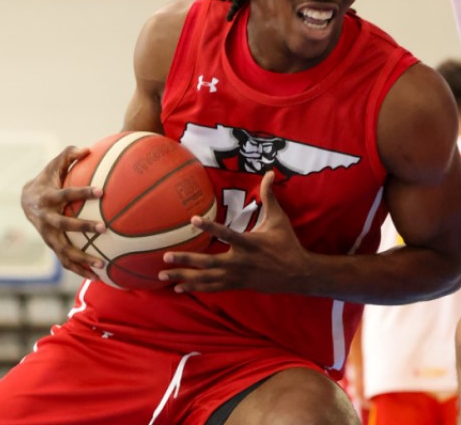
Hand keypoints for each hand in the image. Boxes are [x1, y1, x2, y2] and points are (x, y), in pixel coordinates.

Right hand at [20, 145, 106, 280]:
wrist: (26, 201)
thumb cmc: (47, 179)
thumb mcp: (54, 165)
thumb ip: (70, 154)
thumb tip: (88, 149)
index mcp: (48, 198)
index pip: (66, 194)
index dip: (83, 193)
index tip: (102, 191)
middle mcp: (46, 218)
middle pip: (64, 225)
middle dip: (83, 227)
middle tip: (104, 228)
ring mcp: (47, 235)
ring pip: (64, 250)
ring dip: (82, 259)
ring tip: (103, 265)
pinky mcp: (52, 245)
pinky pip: (66, 261)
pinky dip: (80, 270)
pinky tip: (98, 277)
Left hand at [158, 172, 314, 292]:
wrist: (298, 274)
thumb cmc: (286, 243)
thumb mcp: (278, 219)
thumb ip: (269, 196)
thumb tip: (271, 173)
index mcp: (249, 243)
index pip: (226, 233)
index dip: (210, 227)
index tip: (192, 219)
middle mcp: (240, 261)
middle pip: (209, 262)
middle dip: (186, 260)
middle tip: (165, 256)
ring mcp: (237, 276)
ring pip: (206, 278)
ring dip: (184, 277)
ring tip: (161, 276)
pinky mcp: (236, 285)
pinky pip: (212, 287)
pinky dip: (195, 287)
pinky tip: (178, 288)